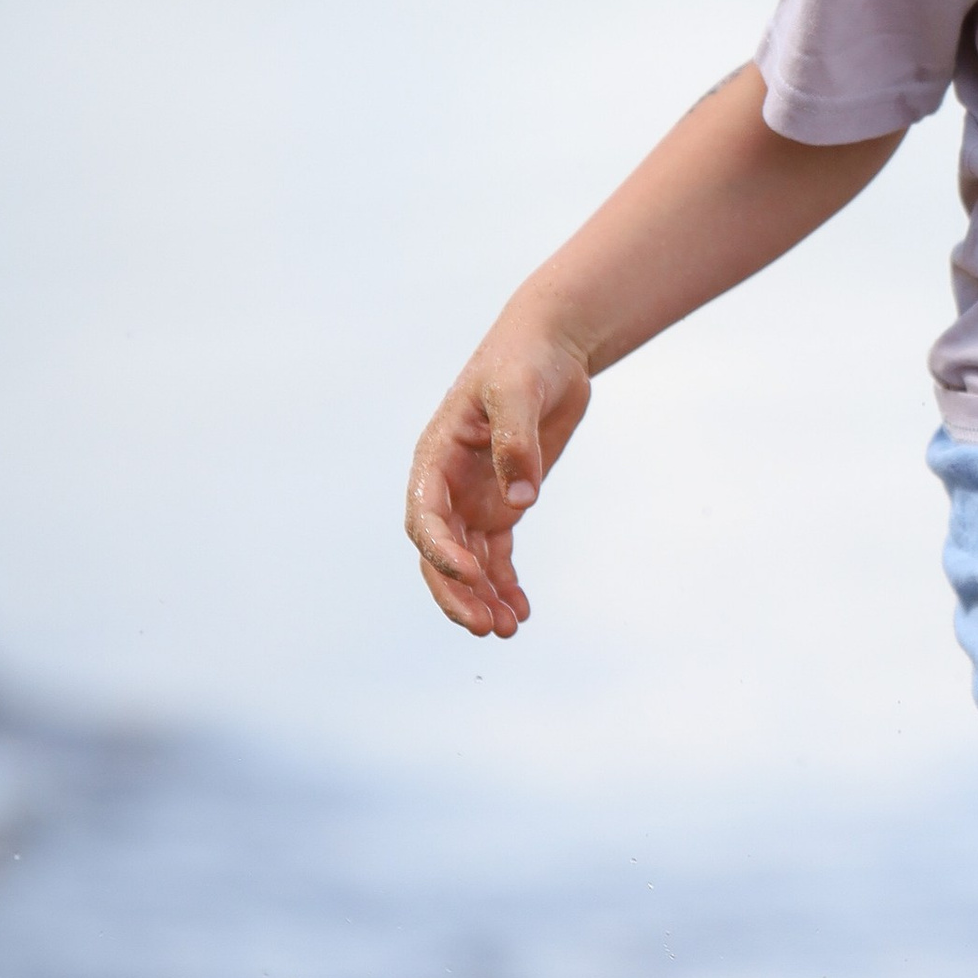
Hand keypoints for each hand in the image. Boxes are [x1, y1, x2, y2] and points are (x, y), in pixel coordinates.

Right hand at [405, 323, 593, 639]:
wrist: (550, 347)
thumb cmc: (525, 360)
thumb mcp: (519, 391)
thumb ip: (516, 443)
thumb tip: (521, 502)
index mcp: (437, 455)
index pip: (427, 515)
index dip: (443, 551)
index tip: (472, 576)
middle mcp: (448, 483)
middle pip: (439, 552)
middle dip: (458, 593)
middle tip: (486, 627)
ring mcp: (475, 496)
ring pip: (467, 561)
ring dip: (482, 597)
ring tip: (508, 629)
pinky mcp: (504, 502)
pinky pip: (496, 554)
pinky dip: (505, 583)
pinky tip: (521, 610)